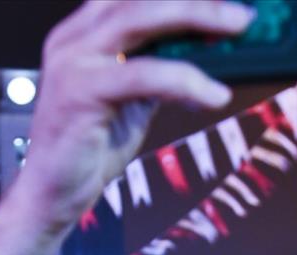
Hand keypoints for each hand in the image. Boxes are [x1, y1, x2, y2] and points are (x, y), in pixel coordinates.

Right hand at [0, 1, 249, 254]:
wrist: (51, 194)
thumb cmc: (90, 147)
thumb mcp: (134, 96)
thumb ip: (161, 66)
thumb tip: (213, 47)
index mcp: (84, 31)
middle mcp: (74, 38)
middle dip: (198, 0)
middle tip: (244, 13)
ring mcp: (72, 61)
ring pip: (140, 19)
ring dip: (196, 18)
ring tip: (238, 29)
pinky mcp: (79, 92)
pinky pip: (143, 76)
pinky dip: (185, 82)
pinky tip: (214, 95)